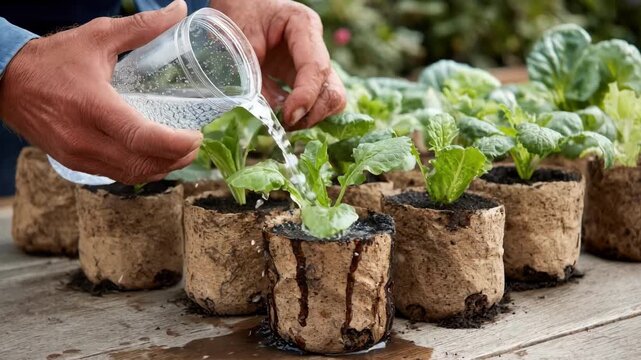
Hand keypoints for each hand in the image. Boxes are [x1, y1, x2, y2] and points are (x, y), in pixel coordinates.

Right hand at [0, 0, 201, 183]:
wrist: (6, 81)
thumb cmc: (53, 59)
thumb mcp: (98, 37)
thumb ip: (142, 27)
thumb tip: (178, 10)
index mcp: (93, 107)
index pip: (142, 138)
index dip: (176, 144)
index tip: (196, 135)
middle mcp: (85, 139)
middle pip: (143, 163)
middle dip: (177, 159)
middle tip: (196, 145)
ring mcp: (78, 156)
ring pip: (132, 175)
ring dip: (162, 168)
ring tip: (181, 153)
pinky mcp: (74, 163)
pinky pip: (117, 175)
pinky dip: (141, 171)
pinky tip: (155, 159)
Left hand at [211, 0, 346, 129]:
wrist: (236, 9)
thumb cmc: (237, 15)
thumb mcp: (240, 41)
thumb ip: (254, 75)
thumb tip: (269, 114)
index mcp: (303, 25)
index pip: (316, 67)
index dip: (306, 96)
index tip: (289, 117)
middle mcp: (315, 46)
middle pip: (333, 90)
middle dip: (313, 112)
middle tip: (285, 123)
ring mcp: (313, 65)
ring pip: (331, 100)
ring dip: (310, 117)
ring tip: (282, 121)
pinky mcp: (304, 79)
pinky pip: (316, 104)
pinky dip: (302, 116)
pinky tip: (281, 115)